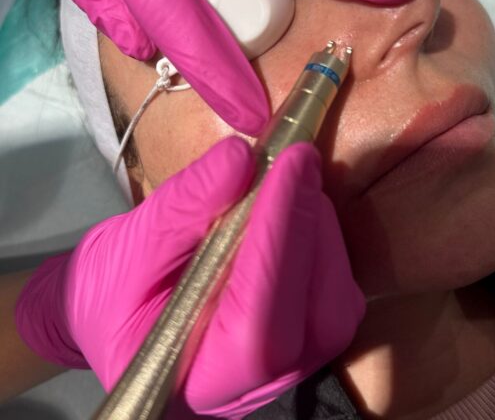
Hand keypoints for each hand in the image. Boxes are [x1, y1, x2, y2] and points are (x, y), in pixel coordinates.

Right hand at [15, 137, 365, 417]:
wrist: (121, 309)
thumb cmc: (113, 291)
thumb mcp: (128, 247)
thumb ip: (183, 206)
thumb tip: (239, 155)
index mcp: (197, 378)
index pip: (258, 324)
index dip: (278, 241)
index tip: (289, 165)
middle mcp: (256, 384)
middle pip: (314, 319)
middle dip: (308, 229)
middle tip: (298, 159)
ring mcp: (288, 362)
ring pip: (336, 304)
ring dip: (321, 230)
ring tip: (292, 177)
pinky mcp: (305, 334)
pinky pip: (336, 291)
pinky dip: (325, 240)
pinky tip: (297, 205)